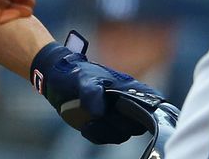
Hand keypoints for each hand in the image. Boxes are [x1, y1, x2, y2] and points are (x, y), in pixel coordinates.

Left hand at [31, 42, 162, 144]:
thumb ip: (92, 92)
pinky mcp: (103, 123)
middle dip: (121, 124)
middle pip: (137, 123)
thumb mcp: (81, 78)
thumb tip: (99, 112)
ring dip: (107, 131)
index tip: (148, 118)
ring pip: (122, 132)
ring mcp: (114, 113)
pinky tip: (86, 126)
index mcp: (126, 86)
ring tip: (90, 122)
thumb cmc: (72, 73)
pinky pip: (107, 137)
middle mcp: (124, 101)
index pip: (151, 99)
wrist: (55, 78)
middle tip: (104, 118)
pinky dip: (97, 135)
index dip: (153, 110)